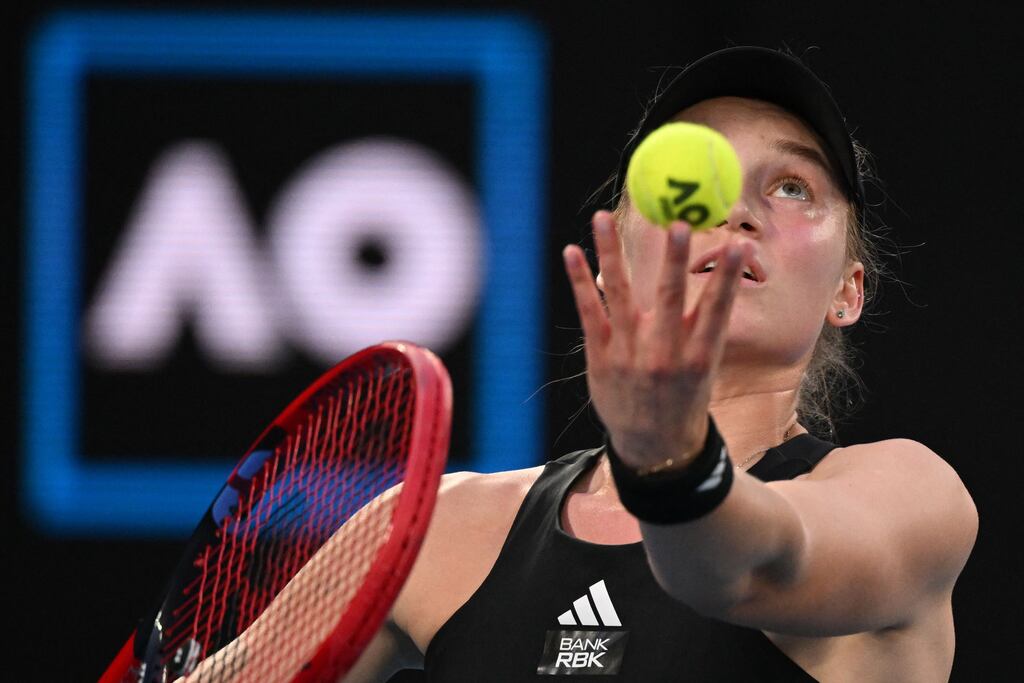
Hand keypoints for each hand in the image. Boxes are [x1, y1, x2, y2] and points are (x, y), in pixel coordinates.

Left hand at [562, 210, 751, 469]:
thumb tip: (720, 275)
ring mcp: (628, 354)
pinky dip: (580, 280)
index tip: (737, 245)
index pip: (716, 309)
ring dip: (611, 252)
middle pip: (670, 297)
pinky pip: (589, 311)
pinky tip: (572, 252)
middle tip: (680, 223)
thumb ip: (705, 324)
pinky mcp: (600, 356)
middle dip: (675, 260)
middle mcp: (663, 354)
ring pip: (620, 294)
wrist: (653, 446)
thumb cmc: (683, 396)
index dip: (727, 277)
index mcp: (698, 357)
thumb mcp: (705, 368)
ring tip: (602, 218)